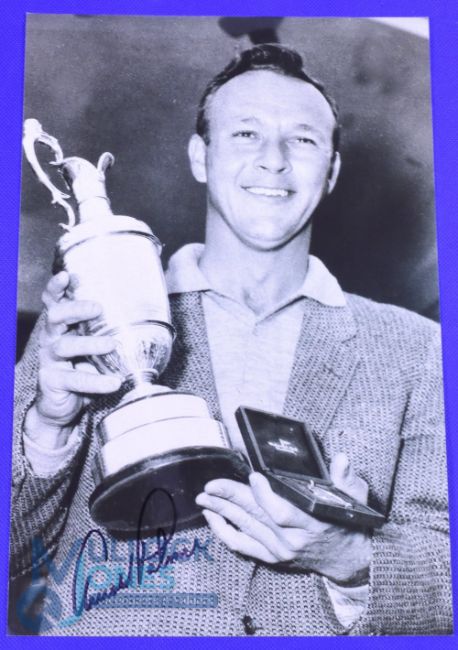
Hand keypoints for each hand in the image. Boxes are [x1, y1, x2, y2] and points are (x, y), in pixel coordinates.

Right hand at [24, 271, 120, 449]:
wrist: (64, 406)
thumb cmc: (85, 369)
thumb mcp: (98, 349)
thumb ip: (115, 334)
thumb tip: (157, 321)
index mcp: (63, 325)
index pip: (54, 300)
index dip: (57, 287)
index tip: (66, 275)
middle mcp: (52, 338)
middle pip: (56, 315)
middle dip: (76, 308)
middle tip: (98, 308)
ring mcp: (50, 359)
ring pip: (65, 345)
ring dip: (90, 343)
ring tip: (112, 345)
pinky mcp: (52, 381)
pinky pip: (74, 379)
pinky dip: (95, 381)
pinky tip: (113, 383)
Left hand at [195, 453, 371, 583]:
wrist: (347, 560)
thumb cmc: (349, 523)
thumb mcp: (355, 499)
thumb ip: (346, 479)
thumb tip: (341, 458)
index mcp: (313, 524)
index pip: (283, 512)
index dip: (265, 495)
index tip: (253, 476)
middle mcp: (293, 540)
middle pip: (257, 517)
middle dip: (232, 498)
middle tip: (212, 485)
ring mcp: (280, 551)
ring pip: (246, 528)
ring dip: (223, 511)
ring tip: (205, 497)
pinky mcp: (271, 558)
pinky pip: (242, 546)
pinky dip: (225, 532)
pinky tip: (213, 517)